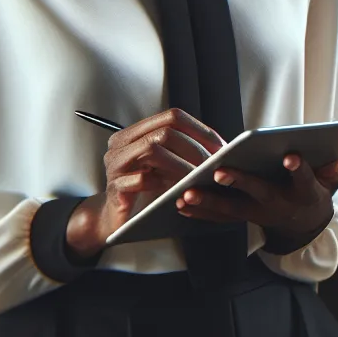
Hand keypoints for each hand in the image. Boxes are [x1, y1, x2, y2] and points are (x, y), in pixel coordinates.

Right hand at [66, 108, 225, 260]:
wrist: (118, 219)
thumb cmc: (148, 190)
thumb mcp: (167, 165)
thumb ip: (183, 151)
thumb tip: (223, 148)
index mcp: (136, 133)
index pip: (172, 117)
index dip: (200, 129)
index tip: (221, 146)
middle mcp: (121, 144)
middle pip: (164, 132)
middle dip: (194, 148)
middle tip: (213, 165)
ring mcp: (115, 165)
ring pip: (152, 150)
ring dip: (182, 165)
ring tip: (199, 177)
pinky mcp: (114, 188)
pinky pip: (141, 179)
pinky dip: (164, 183)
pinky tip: (178, 192)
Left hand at [177, 154, 337, 252]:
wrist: (303, 224)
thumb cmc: (313, 193)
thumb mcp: (328, 184)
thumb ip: (330, 174)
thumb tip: (334, 162)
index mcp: (303, 193)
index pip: (303, 179)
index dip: (299, 169)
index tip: (291, 157)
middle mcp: (279, 205)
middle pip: (258, 193)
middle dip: (239, 182)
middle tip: (220, 172)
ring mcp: (259, 214)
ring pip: (232, 209)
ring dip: (208, 202)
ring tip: (186, 194)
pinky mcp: (243, 219)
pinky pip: (219, 218)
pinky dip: (199, 212)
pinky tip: (180, 204)